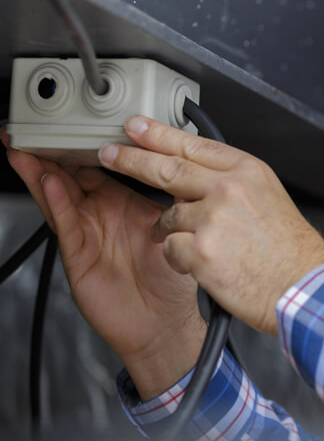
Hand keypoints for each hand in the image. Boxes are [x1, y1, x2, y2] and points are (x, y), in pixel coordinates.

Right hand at [1, 129, 205, 399]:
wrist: (164, 321)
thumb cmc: (170, 278)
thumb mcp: (171, 226)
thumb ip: (165, 196)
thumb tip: (177, 163)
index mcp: (124, 202)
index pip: (101, 167)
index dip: (90, 145)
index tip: (82, 120)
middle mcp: (102, 214)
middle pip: (72, 176)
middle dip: (54, 152)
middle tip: (37, 128)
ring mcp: (88, 233)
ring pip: (60, 196)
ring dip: (42, 172)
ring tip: (28, 150)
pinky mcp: (78, 255)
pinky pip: (66, 224)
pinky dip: (57, 203)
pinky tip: (48, 184)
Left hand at [98, 115, 323, 336]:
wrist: (301, 285)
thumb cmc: (288, 247)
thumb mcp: (268, 196)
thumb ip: (230, 181)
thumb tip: (194, 178)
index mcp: (247, 171)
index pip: (194, 145)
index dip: (160, 134)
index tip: (136, 126)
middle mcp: (228, 189)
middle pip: (168, 168)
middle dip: (133, 159)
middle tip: (110, 153)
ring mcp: (213, 218)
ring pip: (168, 216)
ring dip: (171, 230)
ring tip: (196, 243)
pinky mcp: (200, 250)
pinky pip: (171, 248)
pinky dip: (179, 258)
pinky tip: (202, 264)